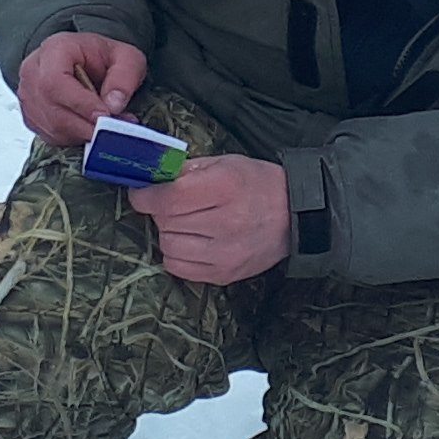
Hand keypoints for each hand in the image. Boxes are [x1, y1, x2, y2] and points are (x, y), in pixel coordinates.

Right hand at [12, 30, 145, 150]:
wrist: (86, 61)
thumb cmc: (103, 57)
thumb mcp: (126, 57)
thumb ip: (124, 78)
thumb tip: (113, 104)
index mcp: (54, 49)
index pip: (55, 81)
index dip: (80, 103)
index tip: (105, 115)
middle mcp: (33, 71)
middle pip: (51, 108)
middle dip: (85, 124)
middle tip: (112, 127)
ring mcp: (28, 95)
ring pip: (51, 126)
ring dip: (82, 133)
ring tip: (105, 126)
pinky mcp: (31, 115)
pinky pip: (50, 135)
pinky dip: (74, 137)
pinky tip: (89, 126)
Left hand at [130, 155, 288, 284]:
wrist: (295, 215)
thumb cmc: (257, 184)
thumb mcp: (225, 163)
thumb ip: (187, 170)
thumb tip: (152, 179)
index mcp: (226, 188)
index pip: (169, 198)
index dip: (146, 196)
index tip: (142, 193)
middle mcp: (226, 223)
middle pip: (165, 221)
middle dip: (161, 211)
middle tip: (175, 204)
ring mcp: (225, 253)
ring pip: (168, 245)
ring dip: (169, 232)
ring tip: (186, 223)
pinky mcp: (224, 274)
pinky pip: (178, 267)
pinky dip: (177, 254)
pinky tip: (192, 241)